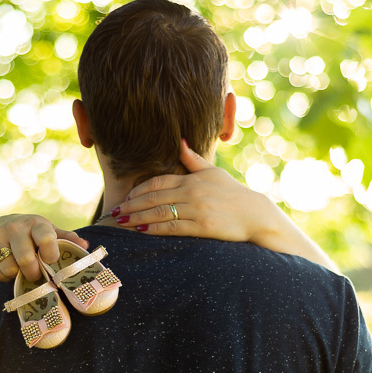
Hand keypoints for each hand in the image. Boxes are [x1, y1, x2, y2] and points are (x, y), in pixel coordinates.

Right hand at [0, 214, 88, 281]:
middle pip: (25, 260)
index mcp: (35, 224)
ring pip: (9, 269)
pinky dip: (4, 277)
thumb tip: (85, 245)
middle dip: (33, 273)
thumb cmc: (29, 234)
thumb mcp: (47, 232)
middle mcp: (15, 228)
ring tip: (20, 269)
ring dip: (17, 275)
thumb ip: (65, 239)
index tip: (51, 261)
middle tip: (36, 275)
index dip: (50, 253)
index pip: (45, 237)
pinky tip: (7, 268)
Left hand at [112, 139, 270, 242]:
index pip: (158, 182)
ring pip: (159, 212)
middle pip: (153, 197)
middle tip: (116, 212)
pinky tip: (142, 231)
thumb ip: (193, 160)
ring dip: (137, 217)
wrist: (255, 214)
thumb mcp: (213, 172)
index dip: (138, 190)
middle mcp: (191, 192)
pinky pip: (173, 227)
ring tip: (122, 222)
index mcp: (191, 179)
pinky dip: (155, 229)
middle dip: (131, 205)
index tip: (126, 198)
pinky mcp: (203, 226)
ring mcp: (197, 209)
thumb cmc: (233, 194)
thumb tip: (180, 142)